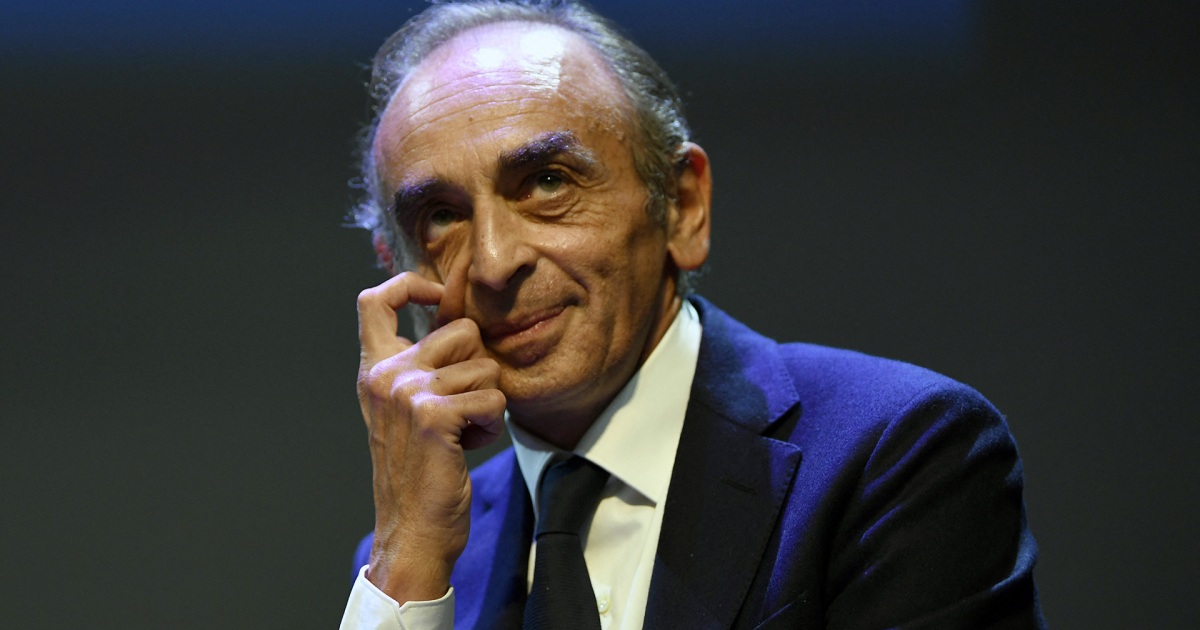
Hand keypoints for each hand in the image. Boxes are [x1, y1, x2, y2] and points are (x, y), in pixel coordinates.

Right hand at [355, 272, 506, 602]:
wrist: (411, 530)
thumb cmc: (419, 471)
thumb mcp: (405, 410)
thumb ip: (419, 367)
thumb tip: (458, 324)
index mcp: (374, 370)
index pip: (375, 300)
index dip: (411, 284)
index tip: (438, 297)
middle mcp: (385, 375)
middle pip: (461, 329)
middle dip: (478, 366)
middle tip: (463, 407)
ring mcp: (407, 392)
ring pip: (485, 366)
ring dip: (488, 402)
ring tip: (463, 432)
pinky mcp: (434, 415)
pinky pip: (493, 397)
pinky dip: (492, 425)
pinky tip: (469, 446)